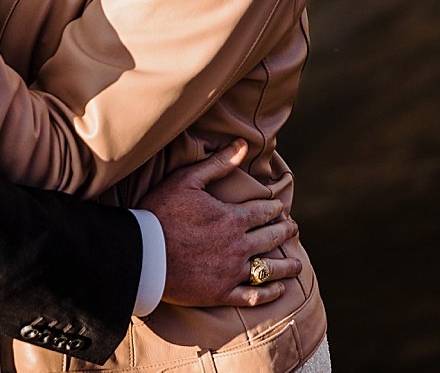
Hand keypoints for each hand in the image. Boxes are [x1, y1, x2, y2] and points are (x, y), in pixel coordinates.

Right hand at [138, 142, 301, 307]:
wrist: (142, 253)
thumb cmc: (161, 212)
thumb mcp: (187, 180)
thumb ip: (218, 163)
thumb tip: (243, 144)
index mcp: (232, 218)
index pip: (263, 212)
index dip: (275, 210)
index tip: (281, 209)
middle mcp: (238, 246)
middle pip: (270, 238)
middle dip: (284, 232)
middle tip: (293, 229)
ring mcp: (231, 272)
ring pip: (269, 270)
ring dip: (287, 266)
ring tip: (297, 265)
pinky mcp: (221, 293)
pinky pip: (253, 296)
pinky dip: (269, 293)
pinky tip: (279, 290)